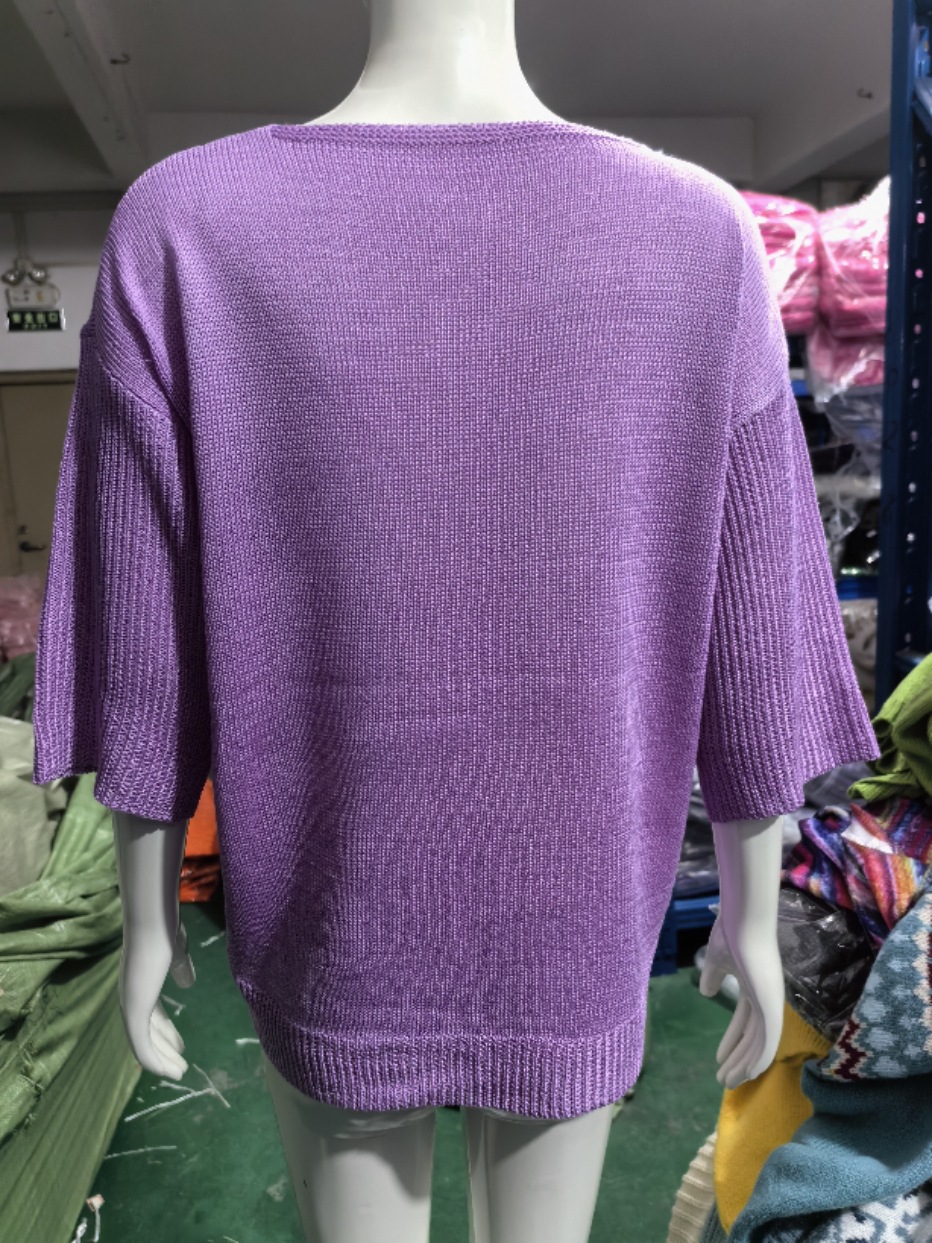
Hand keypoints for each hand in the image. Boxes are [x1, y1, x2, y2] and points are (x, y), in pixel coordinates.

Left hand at [118, 916, 195, 1079]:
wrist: (153, 922)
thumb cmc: (165, 930)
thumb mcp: (178, 952)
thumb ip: (181, 968)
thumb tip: (188, 984)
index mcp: (140, 982)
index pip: (152, 1014)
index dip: (166, 1031)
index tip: (180, 1045)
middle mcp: (131, 995)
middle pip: (147, 1032)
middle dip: (164, 1049)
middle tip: (180, 1066)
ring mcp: (131, 1004)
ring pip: (144, 1043)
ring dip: (162, 1060)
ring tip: (179, 1074)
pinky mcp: (134, 1012)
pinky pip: (142, 1045)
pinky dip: (154, 1062)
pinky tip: (169, 1072)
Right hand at [698, 914, 783, 1089]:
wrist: (743, 921)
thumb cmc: (730, 933)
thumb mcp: (716, 960)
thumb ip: (713, 976)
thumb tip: (706, 991)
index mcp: (753, 988)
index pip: (744, 1023)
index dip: (732, 1042)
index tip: (719, 1060)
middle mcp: (766, 1000)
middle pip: (753, 1039)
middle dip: (738, 1060)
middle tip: (724, 1081)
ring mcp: (771, 1004)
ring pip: (760, 1045)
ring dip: (745, 1066)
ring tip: (728, 1082)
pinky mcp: (773, 1007)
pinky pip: (768, 1041)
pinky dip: (759, 1059)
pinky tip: (749, 1074)